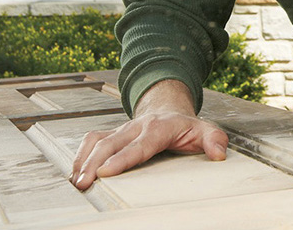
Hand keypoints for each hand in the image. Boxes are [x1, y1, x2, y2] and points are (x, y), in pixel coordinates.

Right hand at [69, 79, 227, 190]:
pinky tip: (74, 172)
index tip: (107, 171)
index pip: (140, 144)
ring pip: (97, 141)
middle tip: (84, 183)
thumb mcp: (206, 130)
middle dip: (95, 162)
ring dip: (83, 160)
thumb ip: (215, 140)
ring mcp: (121, 129)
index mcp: (160, 127)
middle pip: (111, 143)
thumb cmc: (186, 127)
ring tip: (75, 181)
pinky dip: (80, 155)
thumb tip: (219, 154)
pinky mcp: (111, 134)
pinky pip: (91, 141)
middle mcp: (136, 126)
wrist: (169, 110)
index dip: (123, 158)